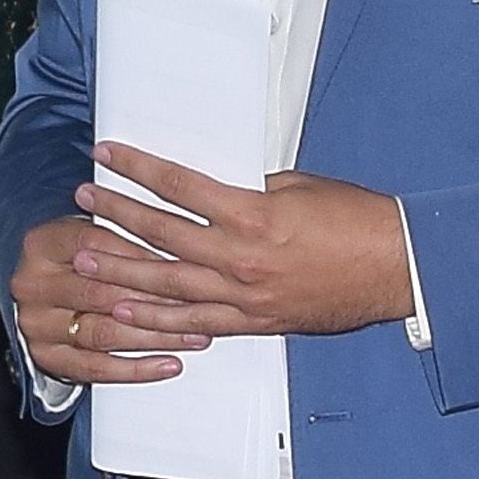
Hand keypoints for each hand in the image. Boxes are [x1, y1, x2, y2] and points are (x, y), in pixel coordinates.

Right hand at [13, 208, 194, 387]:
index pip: (95, 245)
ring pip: (102, 333)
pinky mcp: (47, 358)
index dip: (142, 255)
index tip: (182, 262)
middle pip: (100, 294)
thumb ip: (127, 234)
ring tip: (194, 335)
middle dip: (155, 300)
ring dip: (154, 337)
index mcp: (42, 244)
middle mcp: (32, 284)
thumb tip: (184, 245)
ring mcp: (36, 324)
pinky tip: (168, 364)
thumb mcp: (94, 235)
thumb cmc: (81, 260)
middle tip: (198, 303)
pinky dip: (137, 370)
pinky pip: (96, 369)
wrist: (46, 294)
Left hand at [71, 144, 414, 343]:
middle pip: (160, 234)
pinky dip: (156, 320)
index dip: (137, 168)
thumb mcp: (297, 187)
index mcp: (251, 214)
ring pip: (166, 285)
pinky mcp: (254, 322)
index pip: (178, 186)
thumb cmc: (356, 221)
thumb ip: (248, 190)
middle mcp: (239, 258)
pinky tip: (126, 313)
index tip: (108, 155)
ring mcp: (243, 295)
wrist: (395, 269)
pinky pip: (194, 323)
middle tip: (83, 201)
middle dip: (115, 215)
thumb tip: (211, 189)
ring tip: (83, 259)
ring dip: (120, 271)